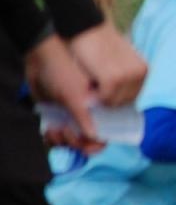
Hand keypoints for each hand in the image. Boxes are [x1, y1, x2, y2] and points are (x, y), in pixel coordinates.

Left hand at [26, 34, 105, 153]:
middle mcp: (90, 113)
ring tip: (54, 131)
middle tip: (65, 132)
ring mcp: (74, 116)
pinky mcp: (58, 118)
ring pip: (73, 141)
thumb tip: (95, 137)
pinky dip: (53, 139)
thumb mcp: (73, 93)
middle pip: (89, 141)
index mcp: (103, 105)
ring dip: (63, 141)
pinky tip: (49, 131)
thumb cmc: (61, 70)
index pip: (108, 132)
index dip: (97, 142)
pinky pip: (59, 138)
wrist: (38, 62)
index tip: (84, 142)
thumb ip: (85, 116)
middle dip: (76, 142)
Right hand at [67, 21, 147, 106]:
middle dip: (109, 96)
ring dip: (102, 95)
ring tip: (96, 77)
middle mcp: (140, 74)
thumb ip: (125, 81)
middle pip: (124, 102)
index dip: (117, 95)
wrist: (88, 29)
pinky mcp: (113, 78)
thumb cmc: (101, 47)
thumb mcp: (121, 63)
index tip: (107, 87)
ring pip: (113, 102)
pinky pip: (104, 98)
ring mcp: (127, 77)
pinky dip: (95, 93)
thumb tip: (117, 102)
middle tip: (98, 81)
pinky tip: (92, 78)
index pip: (133, 97)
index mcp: (144, 70)